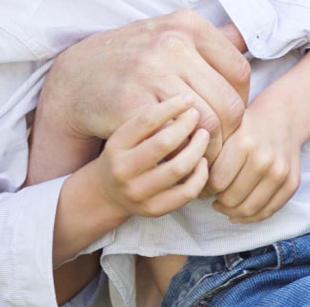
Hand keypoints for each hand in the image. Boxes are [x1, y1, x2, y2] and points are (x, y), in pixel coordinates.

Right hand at [36, 11, 250, 161]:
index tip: (229, 116)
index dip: (240, 101)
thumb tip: (250, 38)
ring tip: (203, 153)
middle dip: (230, 133)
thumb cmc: (131, 57)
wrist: (76, 76)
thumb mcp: (169, 33)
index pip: (239, 73)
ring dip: (209, 148)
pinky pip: (174, 138)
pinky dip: (182, 153)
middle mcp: (171, 44)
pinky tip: (178, 154)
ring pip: (207, 125)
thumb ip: (210, 39)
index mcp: (187, 25)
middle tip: (220, 144)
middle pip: (228, 103)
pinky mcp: (130, 104)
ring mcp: (150, 73)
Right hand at [93, 96, 210, 217]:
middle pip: (163, 143)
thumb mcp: (125, 135)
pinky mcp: (154, 209)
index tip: (188, 99)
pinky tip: (202, 161)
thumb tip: (186, 101)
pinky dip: (200, 175)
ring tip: (203, 136)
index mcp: (115, 146)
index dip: (171, 107)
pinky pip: (186, 192)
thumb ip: (148, 121)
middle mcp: (123, 170)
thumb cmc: (124, 155)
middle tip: (197, 116)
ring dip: (197, 148)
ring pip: (178, 168)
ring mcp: (138, 192)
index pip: (145, 120)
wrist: (106, 194)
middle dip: (186, 126)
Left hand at [207, 100, 302, 223]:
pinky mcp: (292, 183)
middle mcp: (264, 159)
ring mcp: (280, 172)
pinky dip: (251, 217)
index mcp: (244, 143)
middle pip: (231, 198)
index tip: (200, 186)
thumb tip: (187, 181)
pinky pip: (268, 211)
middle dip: (217, 201)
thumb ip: (208, 152)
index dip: (203, 189)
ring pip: (249, 209)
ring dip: (232, 212)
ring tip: (223, 204)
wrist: (283, 118)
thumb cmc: (246, 126)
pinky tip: (238, 212)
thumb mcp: (225, 129)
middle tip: (211, 197)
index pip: (216, 182)